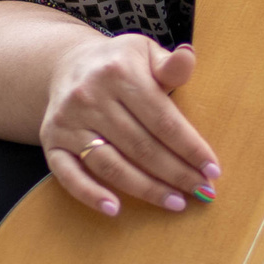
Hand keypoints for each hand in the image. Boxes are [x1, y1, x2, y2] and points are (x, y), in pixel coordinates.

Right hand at [40, 33, 219, 217]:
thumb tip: (188, 57)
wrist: (68, 64)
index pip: (163, 120)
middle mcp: (90, 97)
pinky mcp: (51, 141)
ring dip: (145, 189)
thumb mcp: (146, 53)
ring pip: (111, 165)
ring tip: (175, 202)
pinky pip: (68, 174)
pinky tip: (115, 209)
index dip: (190, 148)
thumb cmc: (119, 63)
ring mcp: (68, 122)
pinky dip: (90, 194)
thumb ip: (170, 65)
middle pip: (141, 147)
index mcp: (119, 73)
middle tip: (202, 192)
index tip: (213, 170)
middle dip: (175, 174)